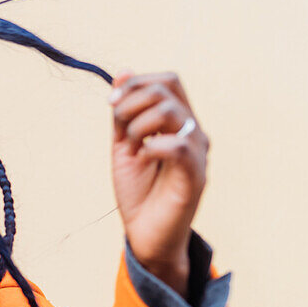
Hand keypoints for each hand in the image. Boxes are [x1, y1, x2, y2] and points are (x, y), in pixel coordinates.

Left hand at [109, 70, 209, 296]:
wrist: (145, 235)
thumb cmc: (138, 192)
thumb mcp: (123, 145)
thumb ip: (123, 113)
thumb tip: (122, 71)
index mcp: (178, 123)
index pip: (167, 81)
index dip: (136, 83)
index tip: (110, 103)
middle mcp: (193, 132)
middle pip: (168, 88)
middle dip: (132, 100)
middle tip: (118, 127)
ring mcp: (197, 153)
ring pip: (170, 112)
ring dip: (138, 125)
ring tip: (133, 148)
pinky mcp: (195, 176)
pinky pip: (178, 145)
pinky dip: (151, 147)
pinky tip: (143, 159)